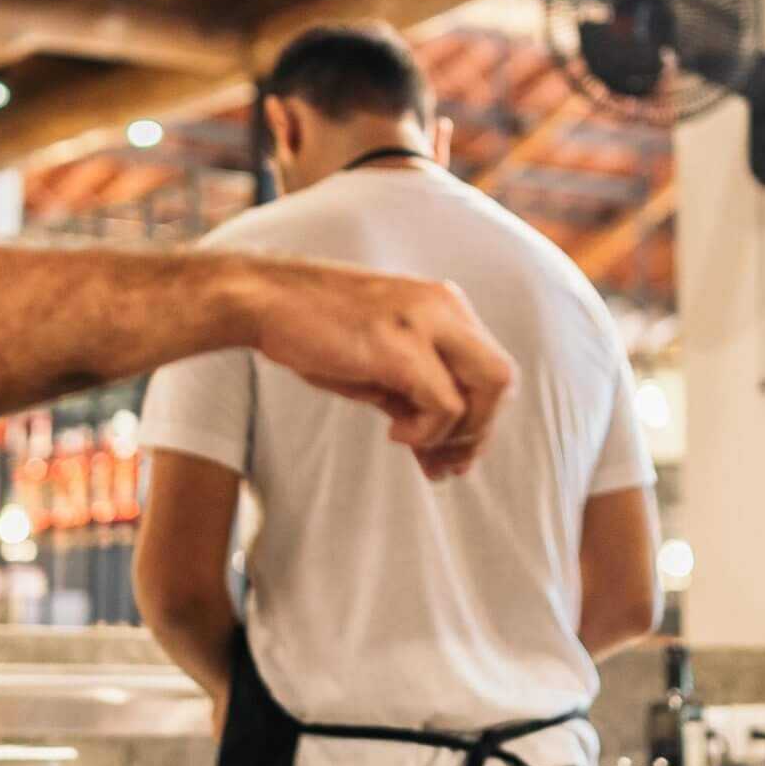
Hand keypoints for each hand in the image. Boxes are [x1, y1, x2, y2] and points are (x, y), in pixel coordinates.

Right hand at [241, 260, 516, 478]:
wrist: (261, 298)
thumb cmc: (310, 331)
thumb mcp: (374, 362)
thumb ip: (411, 393)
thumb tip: (440, 446)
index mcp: (442, 305)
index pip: (489, 368)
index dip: (478, 420)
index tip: (449, 455)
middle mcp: (444, 306)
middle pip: (502, 378)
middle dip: (480, 432)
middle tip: (447, 466)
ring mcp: (426, 322)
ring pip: (488, 388)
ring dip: (460, 434)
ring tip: (421, 452)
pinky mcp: (402, 346)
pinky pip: (446, 404)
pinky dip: (428, 432)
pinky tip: (393, 433)